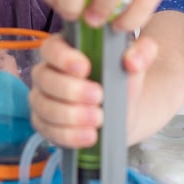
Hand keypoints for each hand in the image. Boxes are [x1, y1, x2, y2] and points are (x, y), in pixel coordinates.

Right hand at [29, 33, 157, 147]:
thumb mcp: (134, 65)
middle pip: (44, 79)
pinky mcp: (44, 124)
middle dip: (71, 90)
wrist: (122, 112)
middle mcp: (46, 73)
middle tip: (99, 97)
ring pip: (45, 107)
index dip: (64, 58)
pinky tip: (89, 135)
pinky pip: (48, 130)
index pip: (51, 48)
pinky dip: (70, 135)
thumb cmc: (121, 81)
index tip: (85, 68)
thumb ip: (141, 54)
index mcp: (63, 49)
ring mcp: (42, 99)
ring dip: (71, 115)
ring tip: (99, 118)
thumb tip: (132, 60)